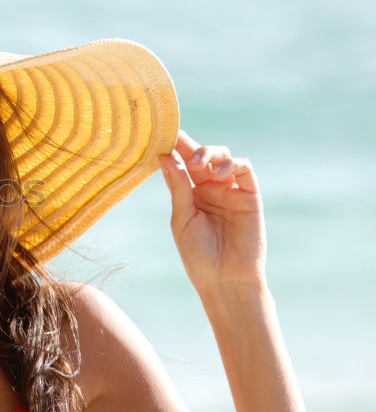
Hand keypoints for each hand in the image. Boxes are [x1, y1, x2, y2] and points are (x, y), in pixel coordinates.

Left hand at [159, 130, 265, 290]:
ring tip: (200, 164)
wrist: (226, 280)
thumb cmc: (199, 255)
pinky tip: (221, 171)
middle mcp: (210, 189)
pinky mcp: (250, 196)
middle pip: (201, 157)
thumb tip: (165, 156)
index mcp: (189, 195)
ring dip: (210, 153)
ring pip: (223, 157)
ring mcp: (230, 191)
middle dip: (190, 145)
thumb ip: (177, 187)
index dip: (174, 148)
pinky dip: (233, 163)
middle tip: (177, 140)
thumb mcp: (182, 218)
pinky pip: (244, 170)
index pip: (181, 165)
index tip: (161, 132)